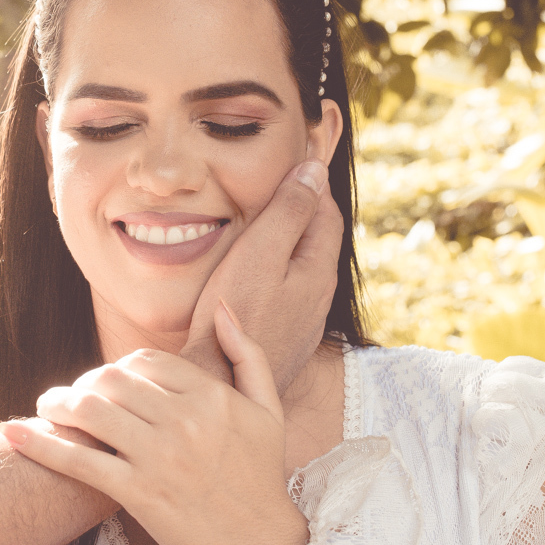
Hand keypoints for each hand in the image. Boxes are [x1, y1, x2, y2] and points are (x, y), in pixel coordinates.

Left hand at [2, 302, 307, 544]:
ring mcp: (160, 457)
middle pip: (111, 379)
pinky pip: (80, 461)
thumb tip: (222, 307)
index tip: (108, 383)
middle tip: (72, 397)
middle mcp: (184, 420)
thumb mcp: (267, 408)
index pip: (145, 361)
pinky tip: (14, 433)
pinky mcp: (139, 493)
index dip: (119, 367)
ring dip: (57, 405)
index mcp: (211, 395)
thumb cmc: (263, 477)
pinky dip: (41, 445)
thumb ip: (246, 352)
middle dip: (83, 383)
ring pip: (90, 411)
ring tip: (47, 409)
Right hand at [181, 159, 341, 394]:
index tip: (297, 159)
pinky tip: (250, 275)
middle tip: (278, 185)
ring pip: (299, 269)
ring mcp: (302, 322)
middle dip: (301, 210)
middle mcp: (318, 297)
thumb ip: (288, 211)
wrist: (219, 386)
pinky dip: (273, 272)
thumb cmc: (235, 316)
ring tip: (262, 224)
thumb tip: (313, 170)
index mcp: (318, 270)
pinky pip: (285, 293)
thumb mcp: (260, 253)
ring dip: (286, 243)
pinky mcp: (282, 339)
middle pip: (316, 240)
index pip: (325, 212)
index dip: (312, 183)